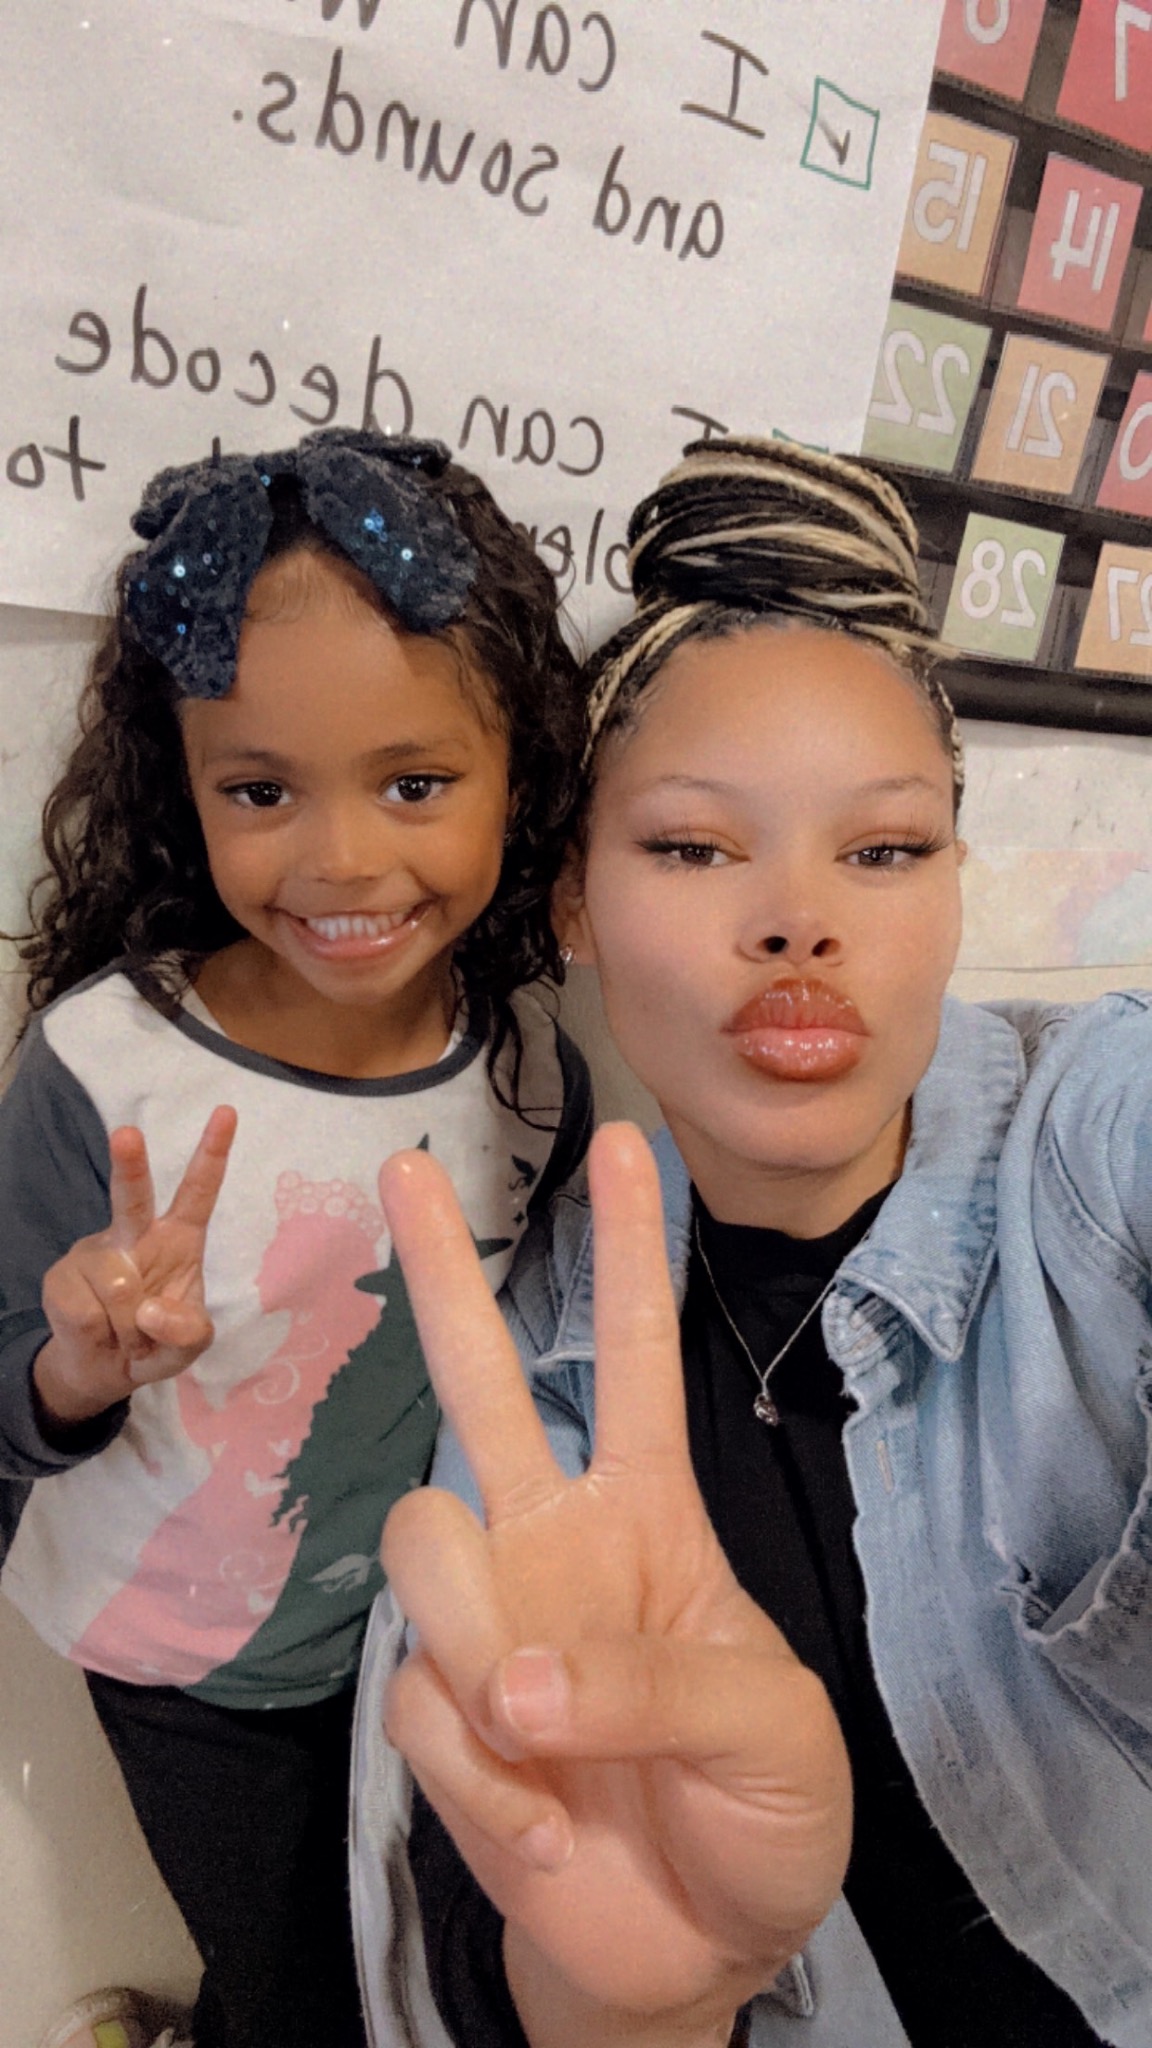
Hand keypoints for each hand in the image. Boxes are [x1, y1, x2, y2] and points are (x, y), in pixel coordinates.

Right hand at [34, 1106, 237, 1428]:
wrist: (104, 1368)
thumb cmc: (157, 1341)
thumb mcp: (190, 1344)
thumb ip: (187, 1332)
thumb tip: (149, 1311)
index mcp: (179, 1237)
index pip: (199, 1191)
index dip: (213, 1153)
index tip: (227, 1113)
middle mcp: (135, 1233)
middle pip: (133, 1196)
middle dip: (129, 1164)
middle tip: (128, 1134)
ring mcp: (94, 1252)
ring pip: (118, 1288)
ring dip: (128, 1328)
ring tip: (125, 1333)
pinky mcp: (61, 1277)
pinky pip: (87, 1313)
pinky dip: (100, 1336)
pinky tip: (99, 1333)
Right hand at [379, 1124, 851, 2047]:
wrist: (693, 1946)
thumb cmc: (762, 1811)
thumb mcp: (774, 1732)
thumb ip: (659, 1684)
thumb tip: (521, 1679)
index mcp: (651, 1514)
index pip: (634, 1359)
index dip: (631, 1254)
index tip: (627, 1143)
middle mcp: (553, 1541)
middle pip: (479, 1383)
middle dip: (439, 1274)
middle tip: (402, 1170)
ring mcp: (488, 1620)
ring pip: (425, 1539)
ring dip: (484, 1644)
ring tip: (547, 1743)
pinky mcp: (438, 1714)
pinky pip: (421, 1699)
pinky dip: (489, 1777)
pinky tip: (544, 1822)